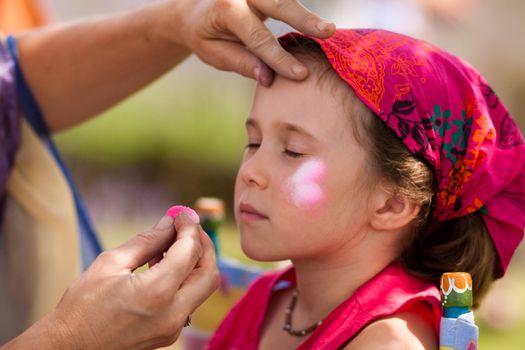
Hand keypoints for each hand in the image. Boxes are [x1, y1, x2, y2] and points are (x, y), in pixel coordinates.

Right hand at [37, 214, 217, 349]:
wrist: (69, 348)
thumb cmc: (82, 307)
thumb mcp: (110, 264)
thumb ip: (146, 241)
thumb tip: (169, 223)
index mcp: (156, 293)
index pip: (189, 251)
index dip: (189, 227)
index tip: (182, 215)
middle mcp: (173, 314)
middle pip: (209, 271)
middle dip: (203, 244)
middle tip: (187, 228)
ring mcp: (174, 328)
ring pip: (203, 287)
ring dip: (196, 262)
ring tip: (172, 244)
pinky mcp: (170, 333)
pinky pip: (189, 300)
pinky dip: (186, 278)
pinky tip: (166, 265)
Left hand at [169, 0, 335, 85]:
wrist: (193, 8)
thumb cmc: (204, 35)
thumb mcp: (214, 53)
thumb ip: (241, 63)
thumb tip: (269, 78)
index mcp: (225, 9)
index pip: (257, 37)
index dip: (279, 58)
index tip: (300, 74)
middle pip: (278, 3)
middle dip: (304, 18)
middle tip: (328, 32)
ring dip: (306, 13)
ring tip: (329, 30)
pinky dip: (298, 8)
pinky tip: (317, 22)